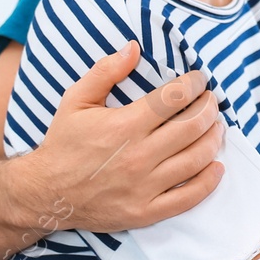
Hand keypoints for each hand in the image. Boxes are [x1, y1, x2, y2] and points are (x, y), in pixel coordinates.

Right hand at [16, 41, 224, 232]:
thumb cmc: (63, 144)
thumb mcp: (76, 101)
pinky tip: (216, 166)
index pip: (175, 98)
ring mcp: (143, 187)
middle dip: (209, 108)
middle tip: (211, 101)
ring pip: (197, 159)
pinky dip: (209, 181)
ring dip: (213, 138)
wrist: (43, 193)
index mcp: (124, 127)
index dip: (195, 84)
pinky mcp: (145, 212)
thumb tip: (134, 47)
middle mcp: (137, 157)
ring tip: (216, 127)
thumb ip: (105, 71)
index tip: (200, 80)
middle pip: (193, 126)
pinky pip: (188, 198)